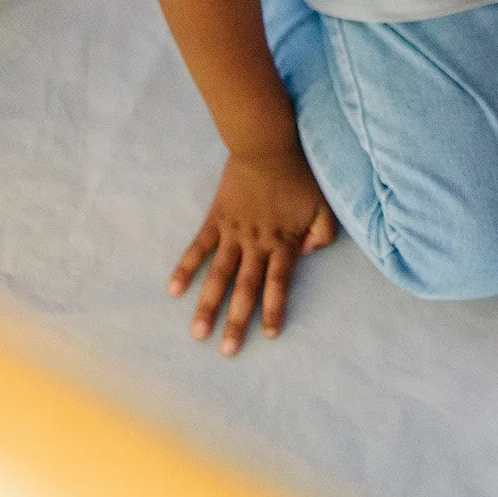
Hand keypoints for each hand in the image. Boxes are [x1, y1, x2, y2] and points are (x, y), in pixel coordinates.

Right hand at [170, 145, 335, 354]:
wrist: (267, 145)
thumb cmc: (299, 173)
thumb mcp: (323, 202)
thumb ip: (323, 231)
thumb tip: (310, 254)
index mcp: (283, 241)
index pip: (278, 283)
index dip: (274, 308)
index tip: (270, 335)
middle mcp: (256, 243)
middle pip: (245, 288)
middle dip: (237, 321)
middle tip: (227, 351)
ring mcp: (233, 233)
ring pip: (218, 276)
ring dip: (208, 305)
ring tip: (197, 333)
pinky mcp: (215, 220)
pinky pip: (197, 248)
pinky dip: (185, 269)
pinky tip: (173, 291)